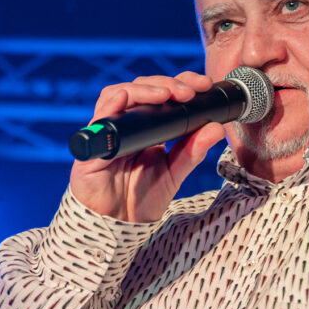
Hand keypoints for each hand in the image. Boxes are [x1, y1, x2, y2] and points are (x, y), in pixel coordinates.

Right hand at [69, 71, 226, 222]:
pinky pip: (97, 120)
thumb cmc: (141, 199)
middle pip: (141, 87)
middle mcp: (126, 123)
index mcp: (146, 125)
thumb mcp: (174, 172)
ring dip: (143, 89)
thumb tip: (217, 127)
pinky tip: (125, 98)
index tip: (204, 84)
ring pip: (117, 94)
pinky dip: (110, 106)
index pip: (160, 91)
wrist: (118, 227)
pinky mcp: (91, 147)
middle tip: (189, 91)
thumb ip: (193, 151)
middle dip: (166, 83)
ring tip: (166, 94)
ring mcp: (107, 132)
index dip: (180, 82)